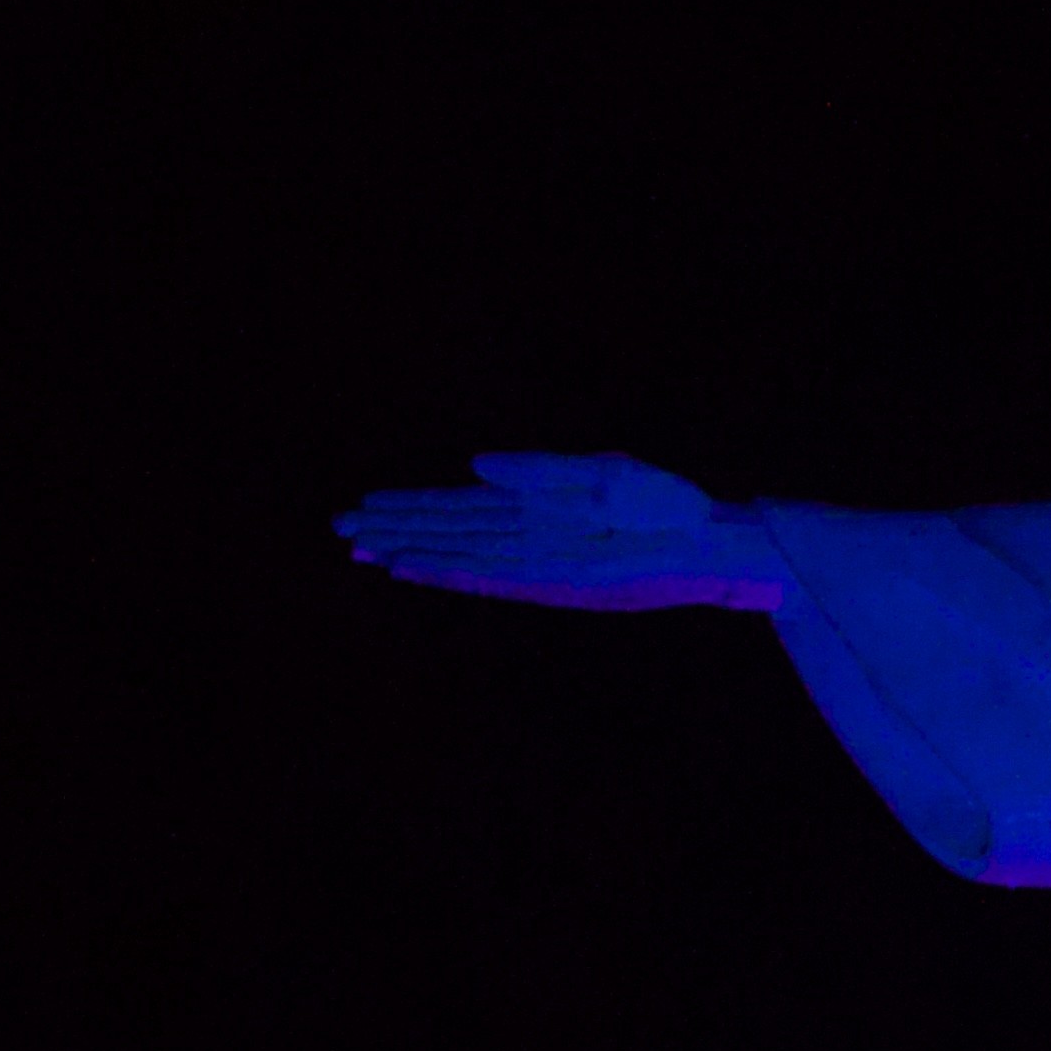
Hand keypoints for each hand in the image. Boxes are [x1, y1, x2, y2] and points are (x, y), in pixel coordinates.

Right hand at [336, 452, 788, 612]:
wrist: (710, 541)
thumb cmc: (667, 504)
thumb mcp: (601, 472)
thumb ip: (536, 470)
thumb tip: (474, 465)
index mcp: (538, 504)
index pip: (460, 506)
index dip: (413, 506)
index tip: (367, 504)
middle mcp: (529, 535)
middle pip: (447, 532)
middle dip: (395, 530)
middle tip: (339, 531)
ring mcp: (537, 561)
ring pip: (457, 554)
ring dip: (409, 552)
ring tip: (361, 551)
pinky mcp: (554, 585)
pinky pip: (489, 577)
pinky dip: (449, 573)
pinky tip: (412, 569)